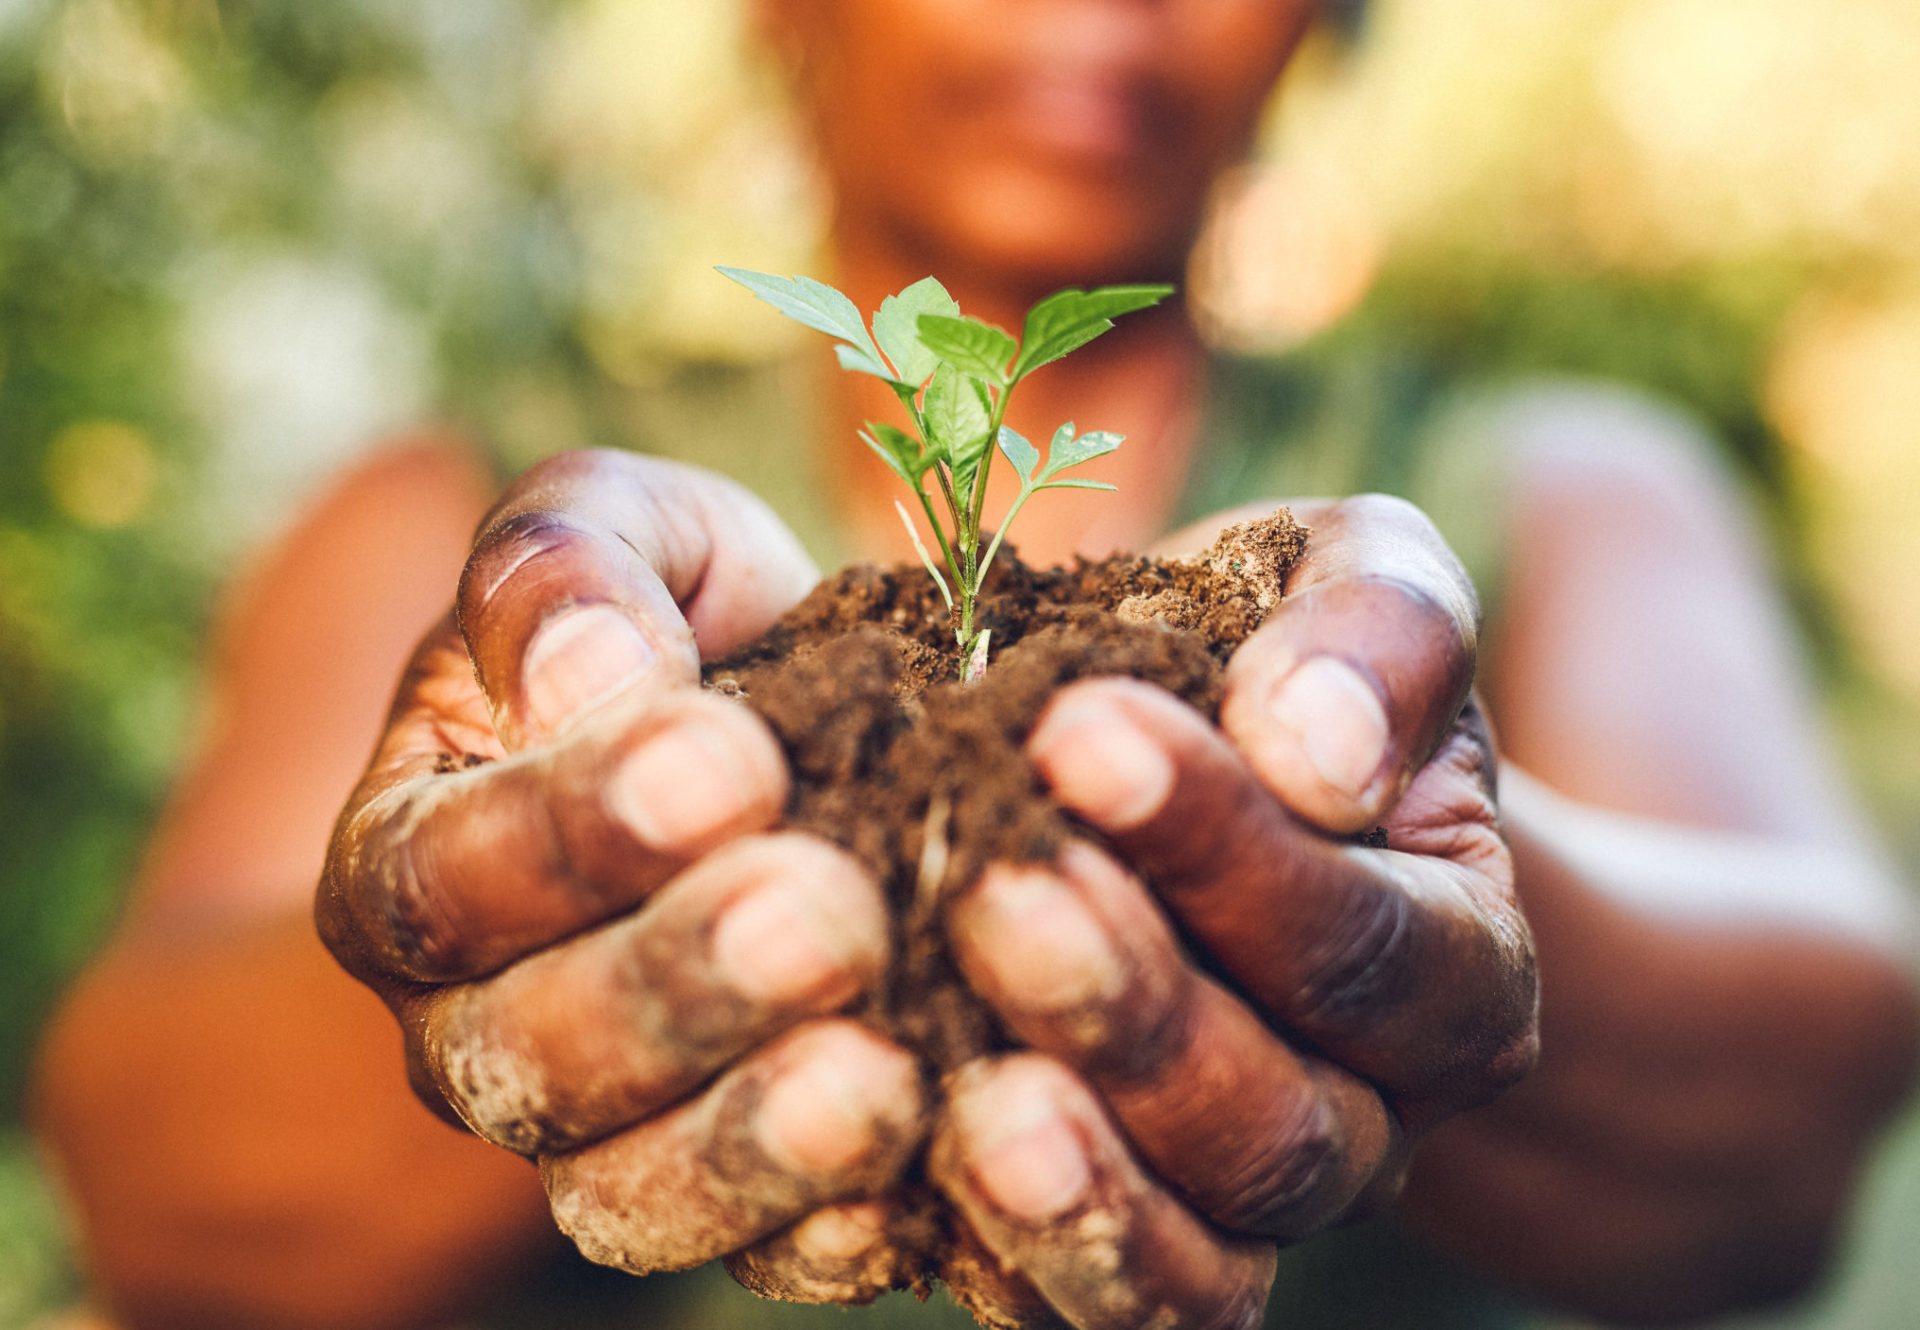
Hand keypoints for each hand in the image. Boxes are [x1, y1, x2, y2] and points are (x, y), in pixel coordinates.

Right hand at [316, 450, 928, 1278]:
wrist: (777, 730)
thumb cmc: (679, 621)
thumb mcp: (621, 533)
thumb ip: (567, 566)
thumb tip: (587, 673)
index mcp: (412, 856)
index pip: (451, 865)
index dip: (579, 824)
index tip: (729, 762)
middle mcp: (471, 1022)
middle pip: (531, 1048)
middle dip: (681, 984)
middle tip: (825, 916)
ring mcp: (589, 1133)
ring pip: (624, 1187)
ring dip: (750, 1142)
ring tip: (878, 1078)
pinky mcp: (717, 1199)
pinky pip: (753, 1252)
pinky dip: (831, 1226)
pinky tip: (925, 1164)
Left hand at [908, 495, 1539, 1326]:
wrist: (1212, 772)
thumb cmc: (1282, 666)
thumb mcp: (1354, 587)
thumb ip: (1380, 635)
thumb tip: (1323, 752)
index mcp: (1455, 961)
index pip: (1367, 935)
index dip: (1230, 848)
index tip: (1082, 731)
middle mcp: (1370, 1113)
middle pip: (1280, 1122)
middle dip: (1134, 1008)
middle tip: (994, 889)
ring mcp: (1237, 1199)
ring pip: (1198, 1252)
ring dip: (1075, 1180)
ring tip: (959, 1095)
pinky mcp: (1111, 1237)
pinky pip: (1079, 1307)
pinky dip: (997, 1258)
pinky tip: (887, 1168)